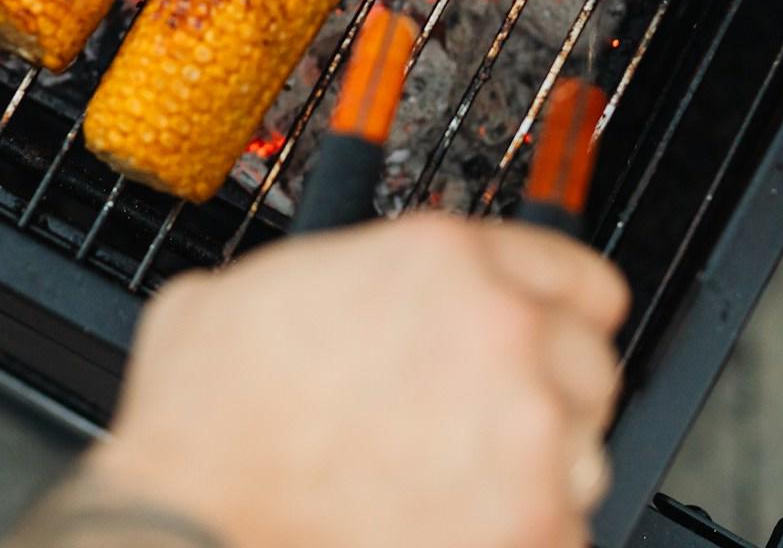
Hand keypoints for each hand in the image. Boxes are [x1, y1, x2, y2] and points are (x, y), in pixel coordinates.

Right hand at [18, 214, 627, 547]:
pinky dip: (515, 531)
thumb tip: (346, 285)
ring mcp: (528, 441)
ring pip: (582, 449)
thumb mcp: (253, 288)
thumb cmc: (209, 427)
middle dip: (542, 387)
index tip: (548, 323)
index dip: (552, 302)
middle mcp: (503, 337)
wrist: (193, 530)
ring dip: (533, 462)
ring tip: (454, 476)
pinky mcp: (533, 532)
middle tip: (478, 410)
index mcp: (443, 260)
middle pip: (589, 360)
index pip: (573, 269)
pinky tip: (447, 523)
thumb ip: (340, 273)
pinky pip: (560, 528)